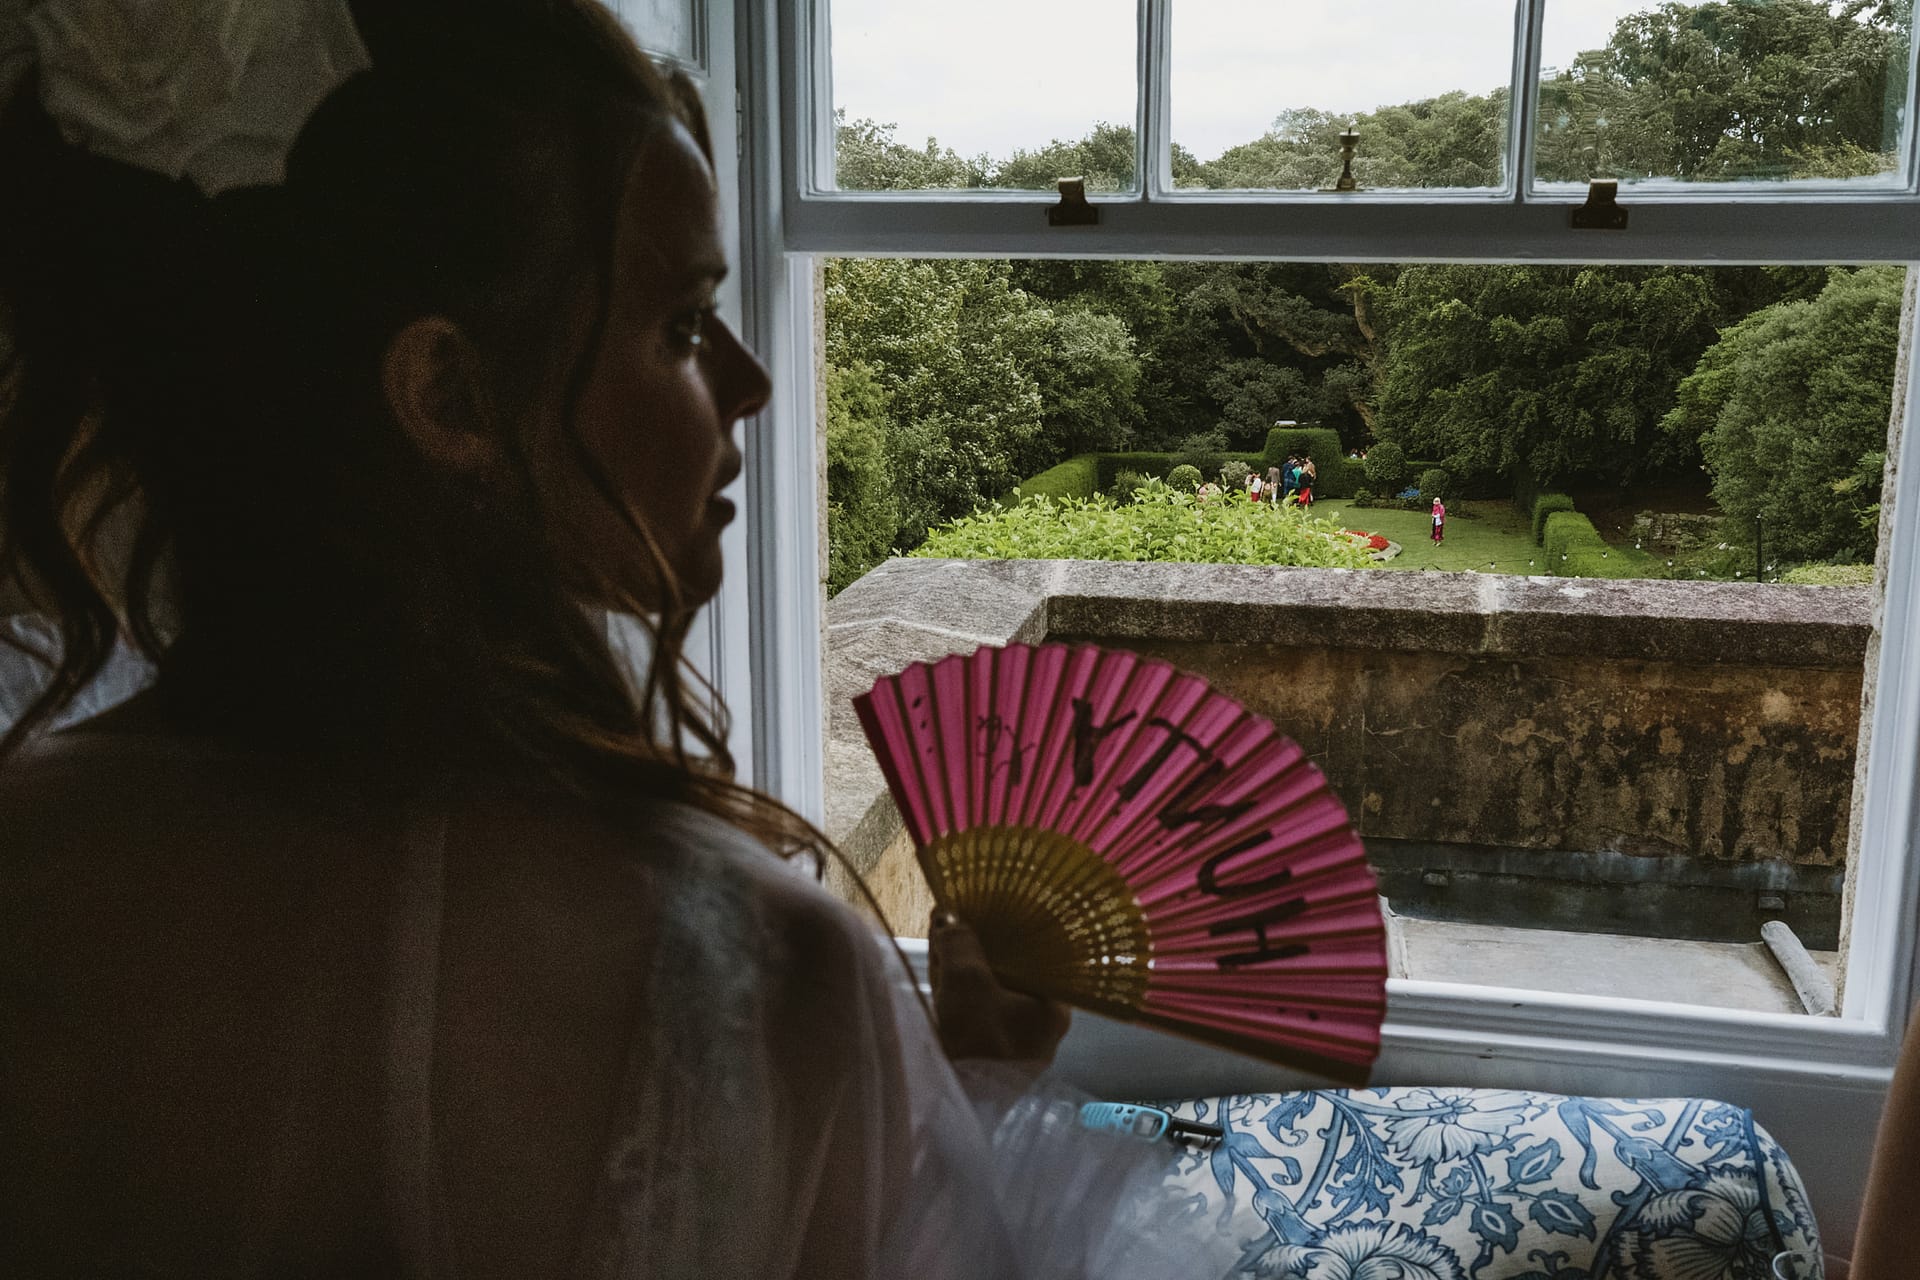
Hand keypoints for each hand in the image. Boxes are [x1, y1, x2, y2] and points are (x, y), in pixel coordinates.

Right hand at [927, 909, 1070, 1066]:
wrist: (955, 1104)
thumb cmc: (976, 1040)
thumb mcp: (966, 982)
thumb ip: (959, 944)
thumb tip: (949, 915)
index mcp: (1054, 1007)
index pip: (1038, 955)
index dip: (1010, 928)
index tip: (989, 907)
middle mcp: (1041, 1024)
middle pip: (1010, 971)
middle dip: (979, 944)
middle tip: (955, 916)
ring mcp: (1015, 1041)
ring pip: (990, 990)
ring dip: (964, 964)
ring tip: (940, 934)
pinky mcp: (989, 1052)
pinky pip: (977, 1010)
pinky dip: (959, 989)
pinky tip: (940, 968)